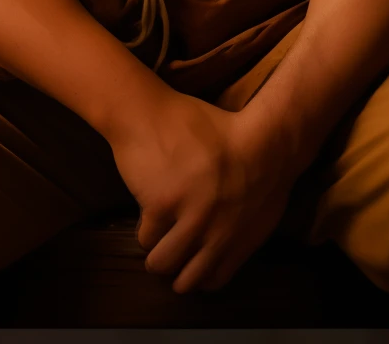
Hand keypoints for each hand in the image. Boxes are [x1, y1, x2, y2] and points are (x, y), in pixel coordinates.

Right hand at [107, 87, 299, 292]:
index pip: (219, 276)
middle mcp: (220, 225)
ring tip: (158, 235)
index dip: (202, 276)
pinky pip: (147, 236)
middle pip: (188, 278)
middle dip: (176, 268)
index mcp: (241, 220)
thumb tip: (231, 239)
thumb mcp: (243, 168)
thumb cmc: (207, 129)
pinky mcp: (160, 207)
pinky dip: (145, 226)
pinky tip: (149, 206)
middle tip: (170, 253)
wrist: (166, 109)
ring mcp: (192, 217)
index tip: (192, 265)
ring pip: (163, 263)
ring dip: (158, 251)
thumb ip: (241, 210)